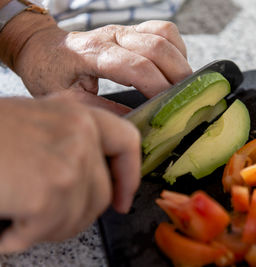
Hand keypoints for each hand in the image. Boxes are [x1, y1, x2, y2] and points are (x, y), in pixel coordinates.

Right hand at [0, 94, 140, 252]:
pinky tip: (4, 221)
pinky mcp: (50, 188)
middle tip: (43, 220)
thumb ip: (70, 140)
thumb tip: (96, 175)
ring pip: (79, 217)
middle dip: (74, 217)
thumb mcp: (35, 124)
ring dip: (45, 228)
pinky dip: (20, 237)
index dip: (129, 175)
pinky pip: (48, 229)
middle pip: (101, 193)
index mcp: (77, 114)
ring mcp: (69, 159)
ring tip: (17, 215)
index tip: (122, 199)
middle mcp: (80, 131)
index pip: (127, 142)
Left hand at [1, 14, 191, 114]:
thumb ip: (105, 111)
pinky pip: (165, 31)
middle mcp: (112, 36)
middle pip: (158, 48)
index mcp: (94, 52)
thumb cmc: (51, 72)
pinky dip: (176, 48)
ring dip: (179, 60)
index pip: (137, 67)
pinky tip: (172, 67)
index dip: (158, 87)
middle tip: (183, 99)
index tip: (168, 107)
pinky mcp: (132, 30)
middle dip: (177, 75)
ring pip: (165, 35)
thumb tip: (136, 122)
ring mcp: (124, 30)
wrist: (42, 48)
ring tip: (181, 84)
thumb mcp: (70, 99)